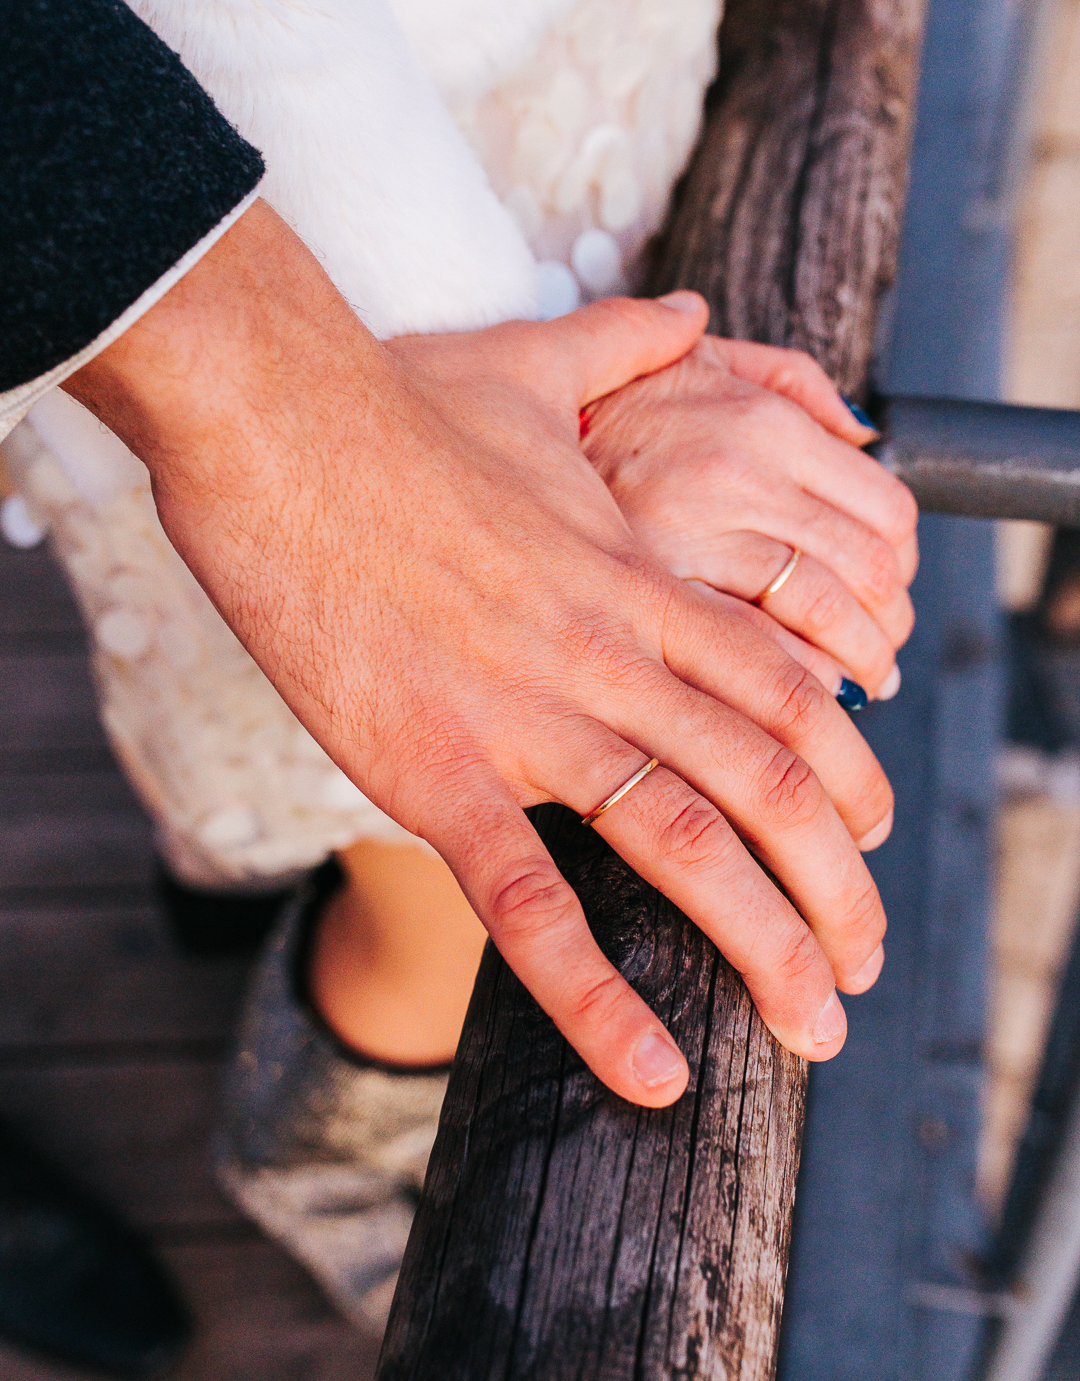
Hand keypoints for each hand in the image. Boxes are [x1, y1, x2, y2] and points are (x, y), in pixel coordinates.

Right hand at [65, 202, 891, 1106]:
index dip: (848, 768)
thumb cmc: (397, 400)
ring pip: (685, 843)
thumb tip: (682, 307)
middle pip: (768, 782)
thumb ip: (628, 344)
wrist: (279, 424)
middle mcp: (609, 653)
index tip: (869, 833)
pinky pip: (532, 902)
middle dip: (835, 886)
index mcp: (636, 576)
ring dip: (766, 945)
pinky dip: (598, 996)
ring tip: (812, 1025)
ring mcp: (530, 716)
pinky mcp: (436, 769)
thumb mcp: (536, 363)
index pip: (786, 684)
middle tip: (861, 965)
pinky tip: (653, 1073)